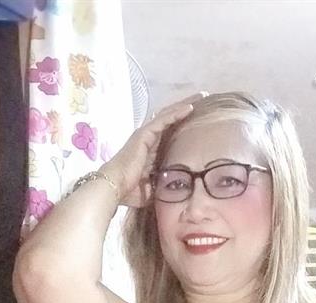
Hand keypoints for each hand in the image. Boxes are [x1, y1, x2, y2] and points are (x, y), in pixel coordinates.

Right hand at [102, 92, 207, 207]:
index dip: (180, 124)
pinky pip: (163, 120)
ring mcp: (145, 135)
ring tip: (200, 96)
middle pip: (168, 119)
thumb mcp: (152, 189)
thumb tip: (176, 193)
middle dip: (184, 108)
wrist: (114, 188)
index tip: (196, 119)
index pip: (168, 133)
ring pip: (167, 115)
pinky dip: (176, 113)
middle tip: (201, 99)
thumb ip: (163, 186)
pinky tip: (190, 107)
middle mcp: (147, 139)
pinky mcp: (144, 134)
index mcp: (149, 151)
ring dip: (183, 105)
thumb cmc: (129, 192)